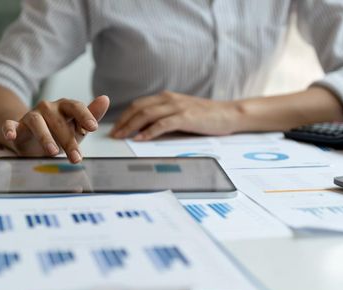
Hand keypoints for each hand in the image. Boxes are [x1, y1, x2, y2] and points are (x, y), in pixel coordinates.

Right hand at [3, 95, 109, 162]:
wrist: (34, 141)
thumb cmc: (59, 133)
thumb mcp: (77, 128)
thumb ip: (91, 115)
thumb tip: (105, 99)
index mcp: (64, 107)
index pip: (75, 107)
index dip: (85, 116)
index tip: (93, 128)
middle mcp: (47, 108)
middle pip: (58, 121)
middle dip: (68, 140)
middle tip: (76, 157)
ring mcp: (31, 116)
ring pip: (37, 122)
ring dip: (45, 137)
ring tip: (53, 152)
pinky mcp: (16, 127)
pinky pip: (10, 125)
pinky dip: (9, 129)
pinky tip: (10, 135)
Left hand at [110, 91, 239, 140]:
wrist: (229, 113)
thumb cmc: (205, 117)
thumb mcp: (181, 113)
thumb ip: (164, 117)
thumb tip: (144, 129)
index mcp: (166, 97)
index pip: (139, 105)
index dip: (124, 116)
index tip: (115, 128)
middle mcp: (169, 99)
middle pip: (138, 108)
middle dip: (123, 121)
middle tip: (113, 135)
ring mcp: (177, 107)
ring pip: (147, 115)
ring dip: (131, 126)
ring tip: (121, 137)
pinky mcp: (186, 117)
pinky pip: (162, 124)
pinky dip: (149, 132)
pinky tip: (140, 139)